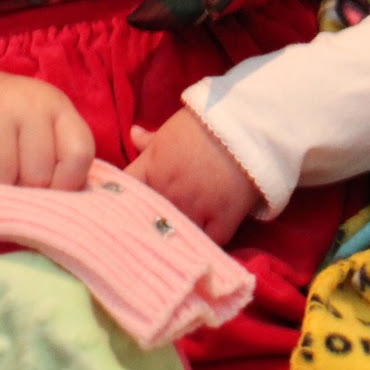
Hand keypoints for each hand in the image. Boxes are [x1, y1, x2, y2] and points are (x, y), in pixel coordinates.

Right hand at [0, 60, 94, 190]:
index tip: (51, 191)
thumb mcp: (45, 130)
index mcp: (58, 107)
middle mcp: (30, 102)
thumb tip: (64, 213)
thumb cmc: (13, 124)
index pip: (78, 154)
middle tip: (15, 183)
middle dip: (25, 191)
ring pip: (1, 176)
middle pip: (37, 175)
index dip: (68, 183)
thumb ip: (61, 161)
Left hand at [125, 109, 259, 244]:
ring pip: (175, 234)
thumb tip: (132, 134)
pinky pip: (207, 244)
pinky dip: (204, 246)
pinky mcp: (222, 222)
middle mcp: (167, 193)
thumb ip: (150, 140)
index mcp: (151, 170)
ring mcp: (194, 210)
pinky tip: (201, 246)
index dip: (123, 197)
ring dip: (174, 236)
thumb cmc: (205, 124)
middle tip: (149, 228)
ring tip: (174, 241)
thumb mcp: (172, 129)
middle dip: (146, 222)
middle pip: (146, 219)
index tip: (124, 203)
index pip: (125, 191)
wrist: (247, 128)